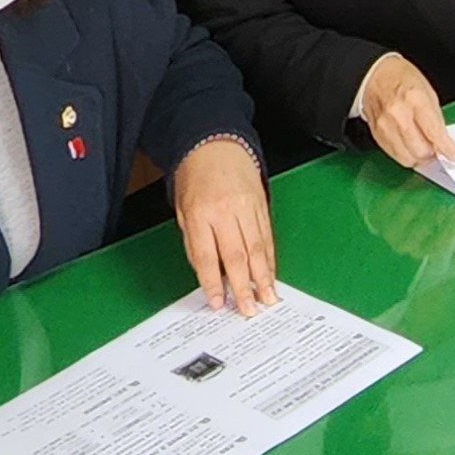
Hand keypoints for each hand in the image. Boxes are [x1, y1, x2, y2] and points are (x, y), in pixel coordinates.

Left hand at [171, 137, 278, 312]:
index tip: (219, 303)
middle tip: (250, 309)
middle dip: (245, 286)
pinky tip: (270, 274)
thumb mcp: (183, 211)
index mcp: (200, 214)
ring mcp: (246, 208)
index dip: (214, 283)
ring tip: (269, 297)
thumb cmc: (194, 178)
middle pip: (237, 256)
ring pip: (257, 248)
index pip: (208, 256)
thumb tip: (209, 274)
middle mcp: (225, 212)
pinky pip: (267, 236)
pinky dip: (269, 258)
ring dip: (264, 277)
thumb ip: (195, 243)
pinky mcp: (261, 205)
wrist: (215, 144)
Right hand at [355, 51, 454, 169]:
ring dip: (419, 158)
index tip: (453, 156)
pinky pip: (394, 155)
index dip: (446, 148)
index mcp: (415, 99)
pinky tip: (410, 147)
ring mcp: (385, 126)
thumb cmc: (402, 79)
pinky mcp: (376, 134)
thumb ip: (436, 117)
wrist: (374, 75)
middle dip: (432, 155)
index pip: (434, 132)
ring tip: (424, 151)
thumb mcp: (428, 91)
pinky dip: (405, 155)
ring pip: (406, 157)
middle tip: (437, 151)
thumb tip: (443, 140)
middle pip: (420, 150)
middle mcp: (398, 114)